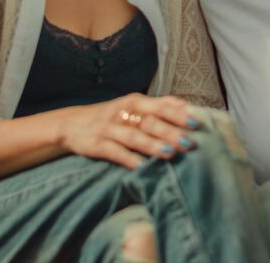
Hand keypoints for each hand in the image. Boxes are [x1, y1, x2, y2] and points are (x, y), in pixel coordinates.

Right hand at [59, 94, 200, 169]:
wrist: (71, 124)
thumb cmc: (112, 116)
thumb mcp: (133, 106)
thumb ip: (158, 105)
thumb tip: (187, 106)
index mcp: (135, 102)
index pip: (161, 106)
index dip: (179, 114)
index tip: (198, 122)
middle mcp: (123, 112)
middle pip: (150, 121)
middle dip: (170, 132)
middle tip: (189, 142)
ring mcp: (109, 128)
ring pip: (134, 136)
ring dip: (153, 145)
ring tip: (170, 154)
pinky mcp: (96, 144)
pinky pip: (114, 152)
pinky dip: (128, 159)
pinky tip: (141, 167)